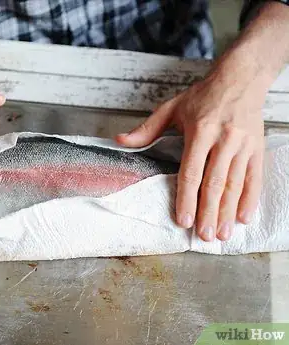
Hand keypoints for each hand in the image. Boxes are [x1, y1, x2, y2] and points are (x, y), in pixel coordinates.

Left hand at [116, 70, 264, 241]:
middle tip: (202, 236)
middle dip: (208, 212)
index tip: (183, 220)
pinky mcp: (257, 148)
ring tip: (221, 234)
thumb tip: (120, 141)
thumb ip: (147, 129)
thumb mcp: (172, 108)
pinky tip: (243, 218)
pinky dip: (250, 199)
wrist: (241, 78)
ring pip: (235, 184)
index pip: (192, 171)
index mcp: (200, 130)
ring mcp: (244, 145)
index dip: (186, 198)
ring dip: (227, 212)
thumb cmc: (203, 96)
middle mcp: (224, 139)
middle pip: (214, 183)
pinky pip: (254, 178)